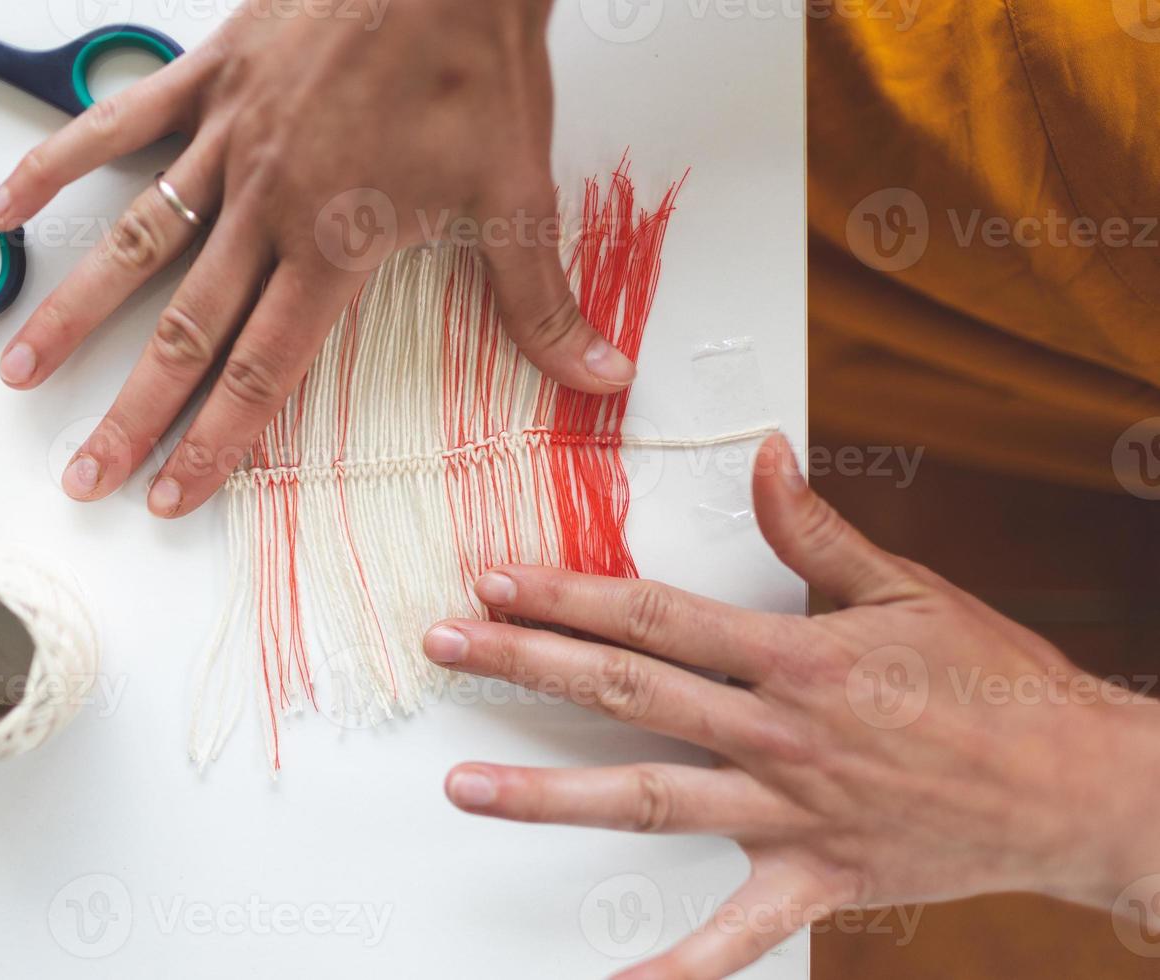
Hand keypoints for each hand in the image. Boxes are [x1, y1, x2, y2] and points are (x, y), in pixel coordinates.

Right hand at [0, 0, 635, 516]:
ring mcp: (226, 140)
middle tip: (84, 473)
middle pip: (185, 330)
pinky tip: (2, 206)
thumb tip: (601, 379)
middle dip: (132, 413)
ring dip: (75, 312)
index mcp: (335, 244)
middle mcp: (266, 205)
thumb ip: (542, 303)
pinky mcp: (208, 76)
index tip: (171, 495)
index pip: (263, 370)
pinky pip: (116, 125)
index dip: (216, 442)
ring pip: (135, 243)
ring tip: (22, 369)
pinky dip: (59, 165)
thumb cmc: (477, 66)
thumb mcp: (517, 195)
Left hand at [423, 433, 1159, 978]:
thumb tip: (763, 457)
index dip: (566, 596)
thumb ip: (817, 531)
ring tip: (465, 787)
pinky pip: (735, 937)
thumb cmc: (996, 686)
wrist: (1077, 787)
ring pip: (649, 801)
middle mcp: (779, 735)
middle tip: (445, 647)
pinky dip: (675, 968)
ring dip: (550, 795)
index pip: (653, 618)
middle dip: (526, 667)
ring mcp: (791, 814)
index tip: (497, 581)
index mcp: (796, 658)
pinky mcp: (816, 879)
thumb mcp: (908, 588)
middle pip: (627, 694)